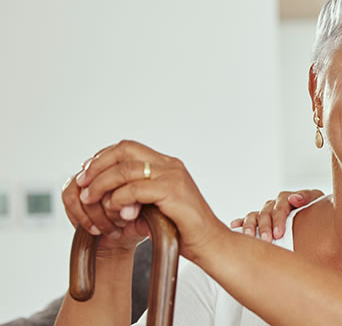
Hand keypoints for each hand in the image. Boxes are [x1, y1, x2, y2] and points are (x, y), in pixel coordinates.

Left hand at [73, 140, 225, 262]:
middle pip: (124, 150)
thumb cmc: (182, 230)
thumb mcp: (153, 206)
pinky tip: (116, 212)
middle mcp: (170, 165)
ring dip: (102, 184)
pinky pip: (135, 189)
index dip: (102, 158)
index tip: (86, 175)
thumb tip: (100, 194)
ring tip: (91, 200)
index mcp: (166, 165)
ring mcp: (173, 176)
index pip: (128, 148)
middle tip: (82, 184)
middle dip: (97, 166)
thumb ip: (133, 195)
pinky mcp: (173, 191)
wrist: (209, 243)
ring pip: (126, 169)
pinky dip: (119, 199)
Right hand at [229, 189, 323, 240]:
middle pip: (265, 213)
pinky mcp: (259, 221)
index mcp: (287, 199)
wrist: (317, 218)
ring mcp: (265, 213)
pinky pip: (247, 220)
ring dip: (250, 226)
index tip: (279, 233)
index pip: (280, 206)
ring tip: (249, 238)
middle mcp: (274, 205)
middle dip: (265, 227)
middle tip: (267, 240)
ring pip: (254, 216)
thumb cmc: (317, 209)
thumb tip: (293, 199)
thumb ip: (307, 197)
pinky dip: (240, 223)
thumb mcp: (316, 200)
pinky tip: (235, 226)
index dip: (278, 219)